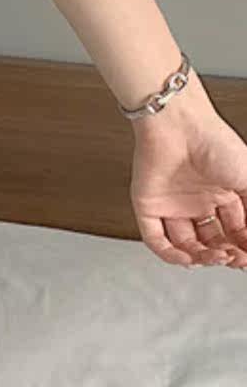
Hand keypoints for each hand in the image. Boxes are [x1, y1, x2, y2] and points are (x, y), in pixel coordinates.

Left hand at [130, 81, 246, 269]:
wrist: (180, 127)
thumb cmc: (214, 142)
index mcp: (222, 192)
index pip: (234, 229)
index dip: (242, 245)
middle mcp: (197, 200)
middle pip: (211, 239)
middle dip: (225, 253)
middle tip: (235, 259)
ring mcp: (173, 205)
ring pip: (185, 244)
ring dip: (201, 257)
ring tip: (216, 257)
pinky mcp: (149, 207)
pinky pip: (156, 239)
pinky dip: (171, 255)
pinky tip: (188, 259)